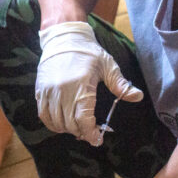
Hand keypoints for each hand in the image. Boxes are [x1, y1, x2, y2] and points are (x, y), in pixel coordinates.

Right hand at [36, 21, 142, 144]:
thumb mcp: (108, 65)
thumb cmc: (88, 52)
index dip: (90, 133)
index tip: (97, 139)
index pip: (83, 119)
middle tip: (90, 133)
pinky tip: (62, 123)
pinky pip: (43, 115)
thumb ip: (121, 84)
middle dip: (81, 133)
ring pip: (56, 122)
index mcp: (81, 85)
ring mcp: (49, 91)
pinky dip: (52, 124)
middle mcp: (62, 90)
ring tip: (77, 128)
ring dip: (67, 130)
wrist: (64, 37)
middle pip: (70, 124)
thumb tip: (138, 96)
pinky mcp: (39, 90)